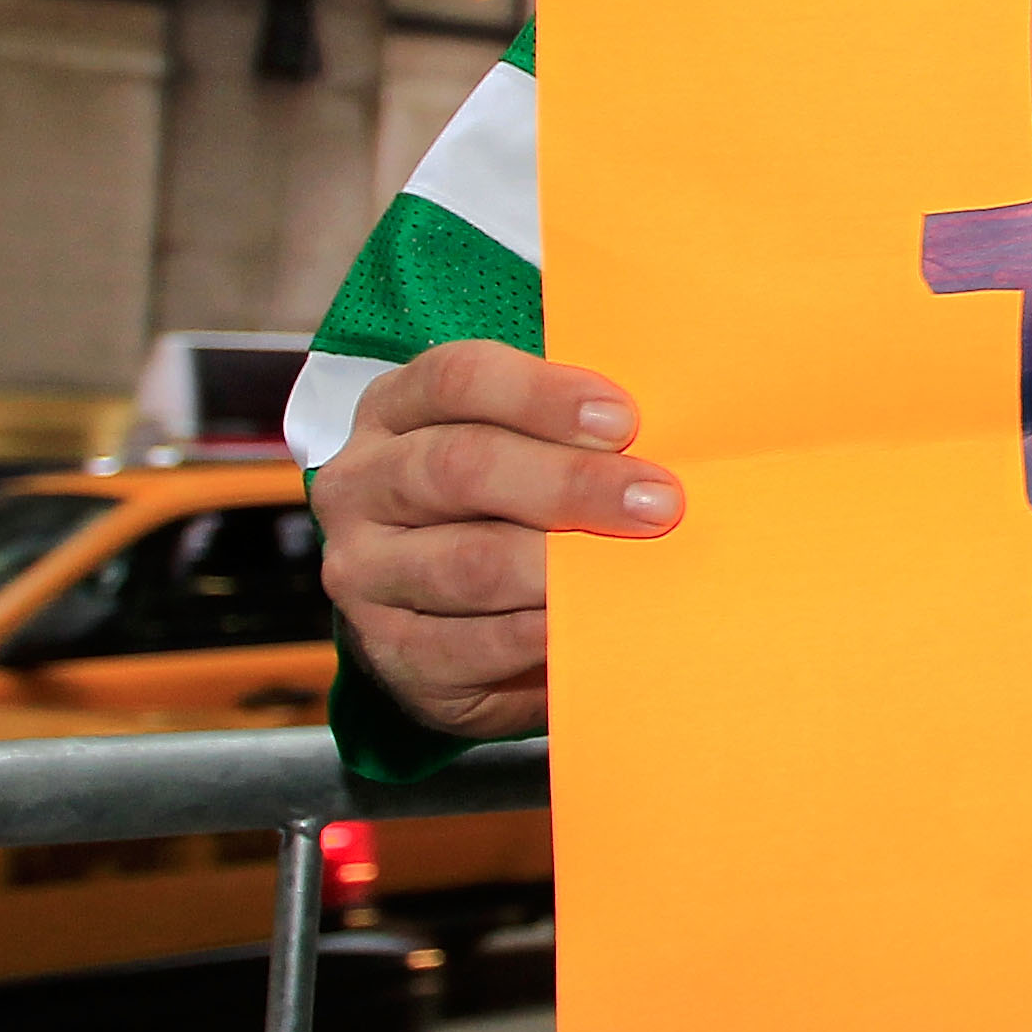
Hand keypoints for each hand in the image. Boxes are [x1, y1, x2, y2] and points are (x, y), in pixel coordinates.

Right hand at [311, 341, 684, 742]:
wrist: (446, 628)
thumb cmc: (503, 514)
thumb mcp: (519, 454)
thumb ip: (569, 434)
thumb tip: (669, 434)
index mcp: (396, 411)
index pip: (456, 380)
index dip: (543, 395)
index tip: (624, 420)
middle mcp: (362, 484)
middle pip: (462, 466)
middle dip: (571, 483)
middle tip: (658, 502)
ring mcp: (363, 571)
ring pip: (468, 561)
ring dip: (561, 565)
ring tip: (632, 567)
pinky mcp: (389, 651)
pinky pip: (469, 642)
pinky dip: (539, 633)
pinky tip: (589, 622)